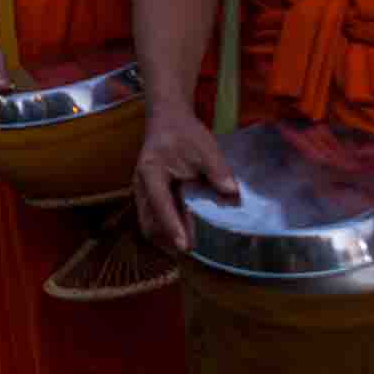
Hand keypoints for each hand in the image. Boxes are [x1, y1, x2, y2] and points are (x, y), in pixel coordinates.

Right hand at [134, 106, 238, 252]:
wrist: (167, 121)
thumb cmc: (185, 133)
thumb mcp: (205, 147)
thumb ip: (217, 170)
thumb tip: (232, 193)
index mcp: (152, 172)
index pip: (161, 205)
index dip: (172, 226)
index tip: (185, 247)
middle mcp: (142, 186)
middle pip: (148, 223)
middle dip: (167, 241)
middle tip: (191, 252)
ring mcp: (142, 192)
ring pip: (148, 224)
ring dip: (166, 238)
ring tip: (189, 246)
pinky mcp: (148, 196)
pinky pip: (153, 219)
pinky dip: (167, 229)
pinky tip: (185, 233)